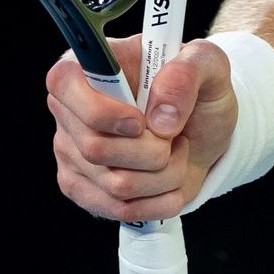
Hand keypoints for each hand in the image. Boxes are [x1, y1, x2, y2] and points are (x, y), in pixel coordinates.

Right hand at [46, 35, 239, 222]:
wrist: (202, 133)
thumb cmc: (197, 91)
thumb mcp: (209, 65)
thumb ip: (189, 72)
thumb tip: (161, 117)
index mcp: (92, 65)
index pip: (64, 83)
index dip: (100, 110)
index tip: (139, 122)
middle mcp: (71, 109)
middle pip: (95, 147)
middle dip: (152, 150)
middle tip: (173, 136)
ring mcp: (71, 151)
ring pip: (114, 184)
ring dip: (163, 175)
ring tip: (175, 153)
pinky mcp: (81, 187)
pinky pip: (118, 209)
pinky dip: (157, 200)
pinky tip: (168, 179)